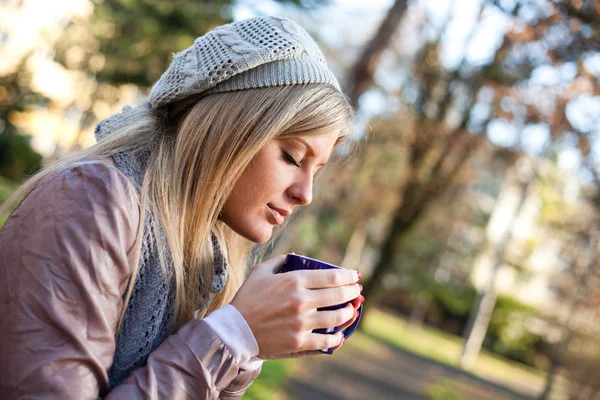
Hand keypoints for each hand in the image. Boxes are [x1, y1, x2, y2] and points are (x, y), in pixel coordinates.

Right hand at [230, 254, 360, 358]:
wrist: (233, 331)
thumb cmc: (247, 299)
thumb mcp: (260, 272)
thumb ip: (280, 261)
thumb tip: (296, 255)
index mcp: (294, 281)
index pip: (331, 277)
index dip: (348, 276)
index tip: (355, 276)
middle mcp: (301, 301)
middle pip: (338, 295)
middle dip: (353, 292)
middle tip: (358, 292)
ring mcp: (302, 323)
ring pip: (337, 318)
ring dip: (349, 313)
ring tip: (352, 311)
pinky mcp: (299, 342)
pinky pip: (326, 340)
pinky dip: (337, 337)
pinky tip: (340, 334)